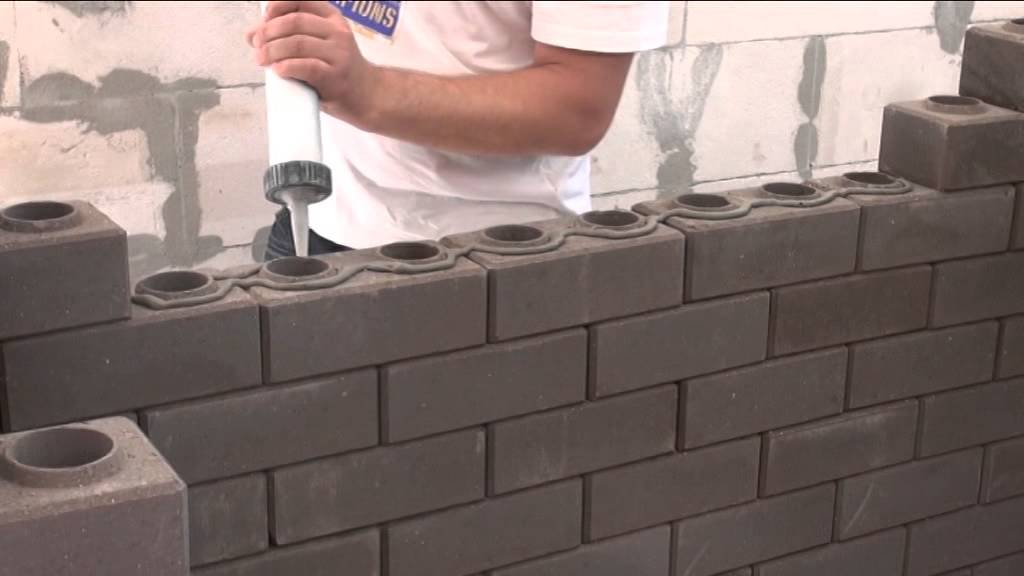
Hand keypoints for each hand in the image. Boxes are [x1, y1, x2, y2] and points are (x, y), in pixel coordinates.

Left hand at [246, 0, 375, 124]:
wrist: (367, 95)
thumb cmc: (337, 69)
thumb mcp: (321, 43)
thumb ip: (291, 35)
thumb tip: (253, 34)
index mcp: (332, 18)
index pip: (301, 1)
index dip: (278, 5)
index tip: (265, 17)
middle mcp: (337, 32)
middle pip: (294, 22)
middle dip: (269, 31)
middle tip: (257, 43)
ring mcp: (338, 54)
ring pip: (297, 44)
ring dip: (272, 50)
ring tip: (261, 59)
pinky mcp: (335, 77)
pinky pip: (306, 67)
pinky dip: (287, 67)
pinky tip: (278, 70)